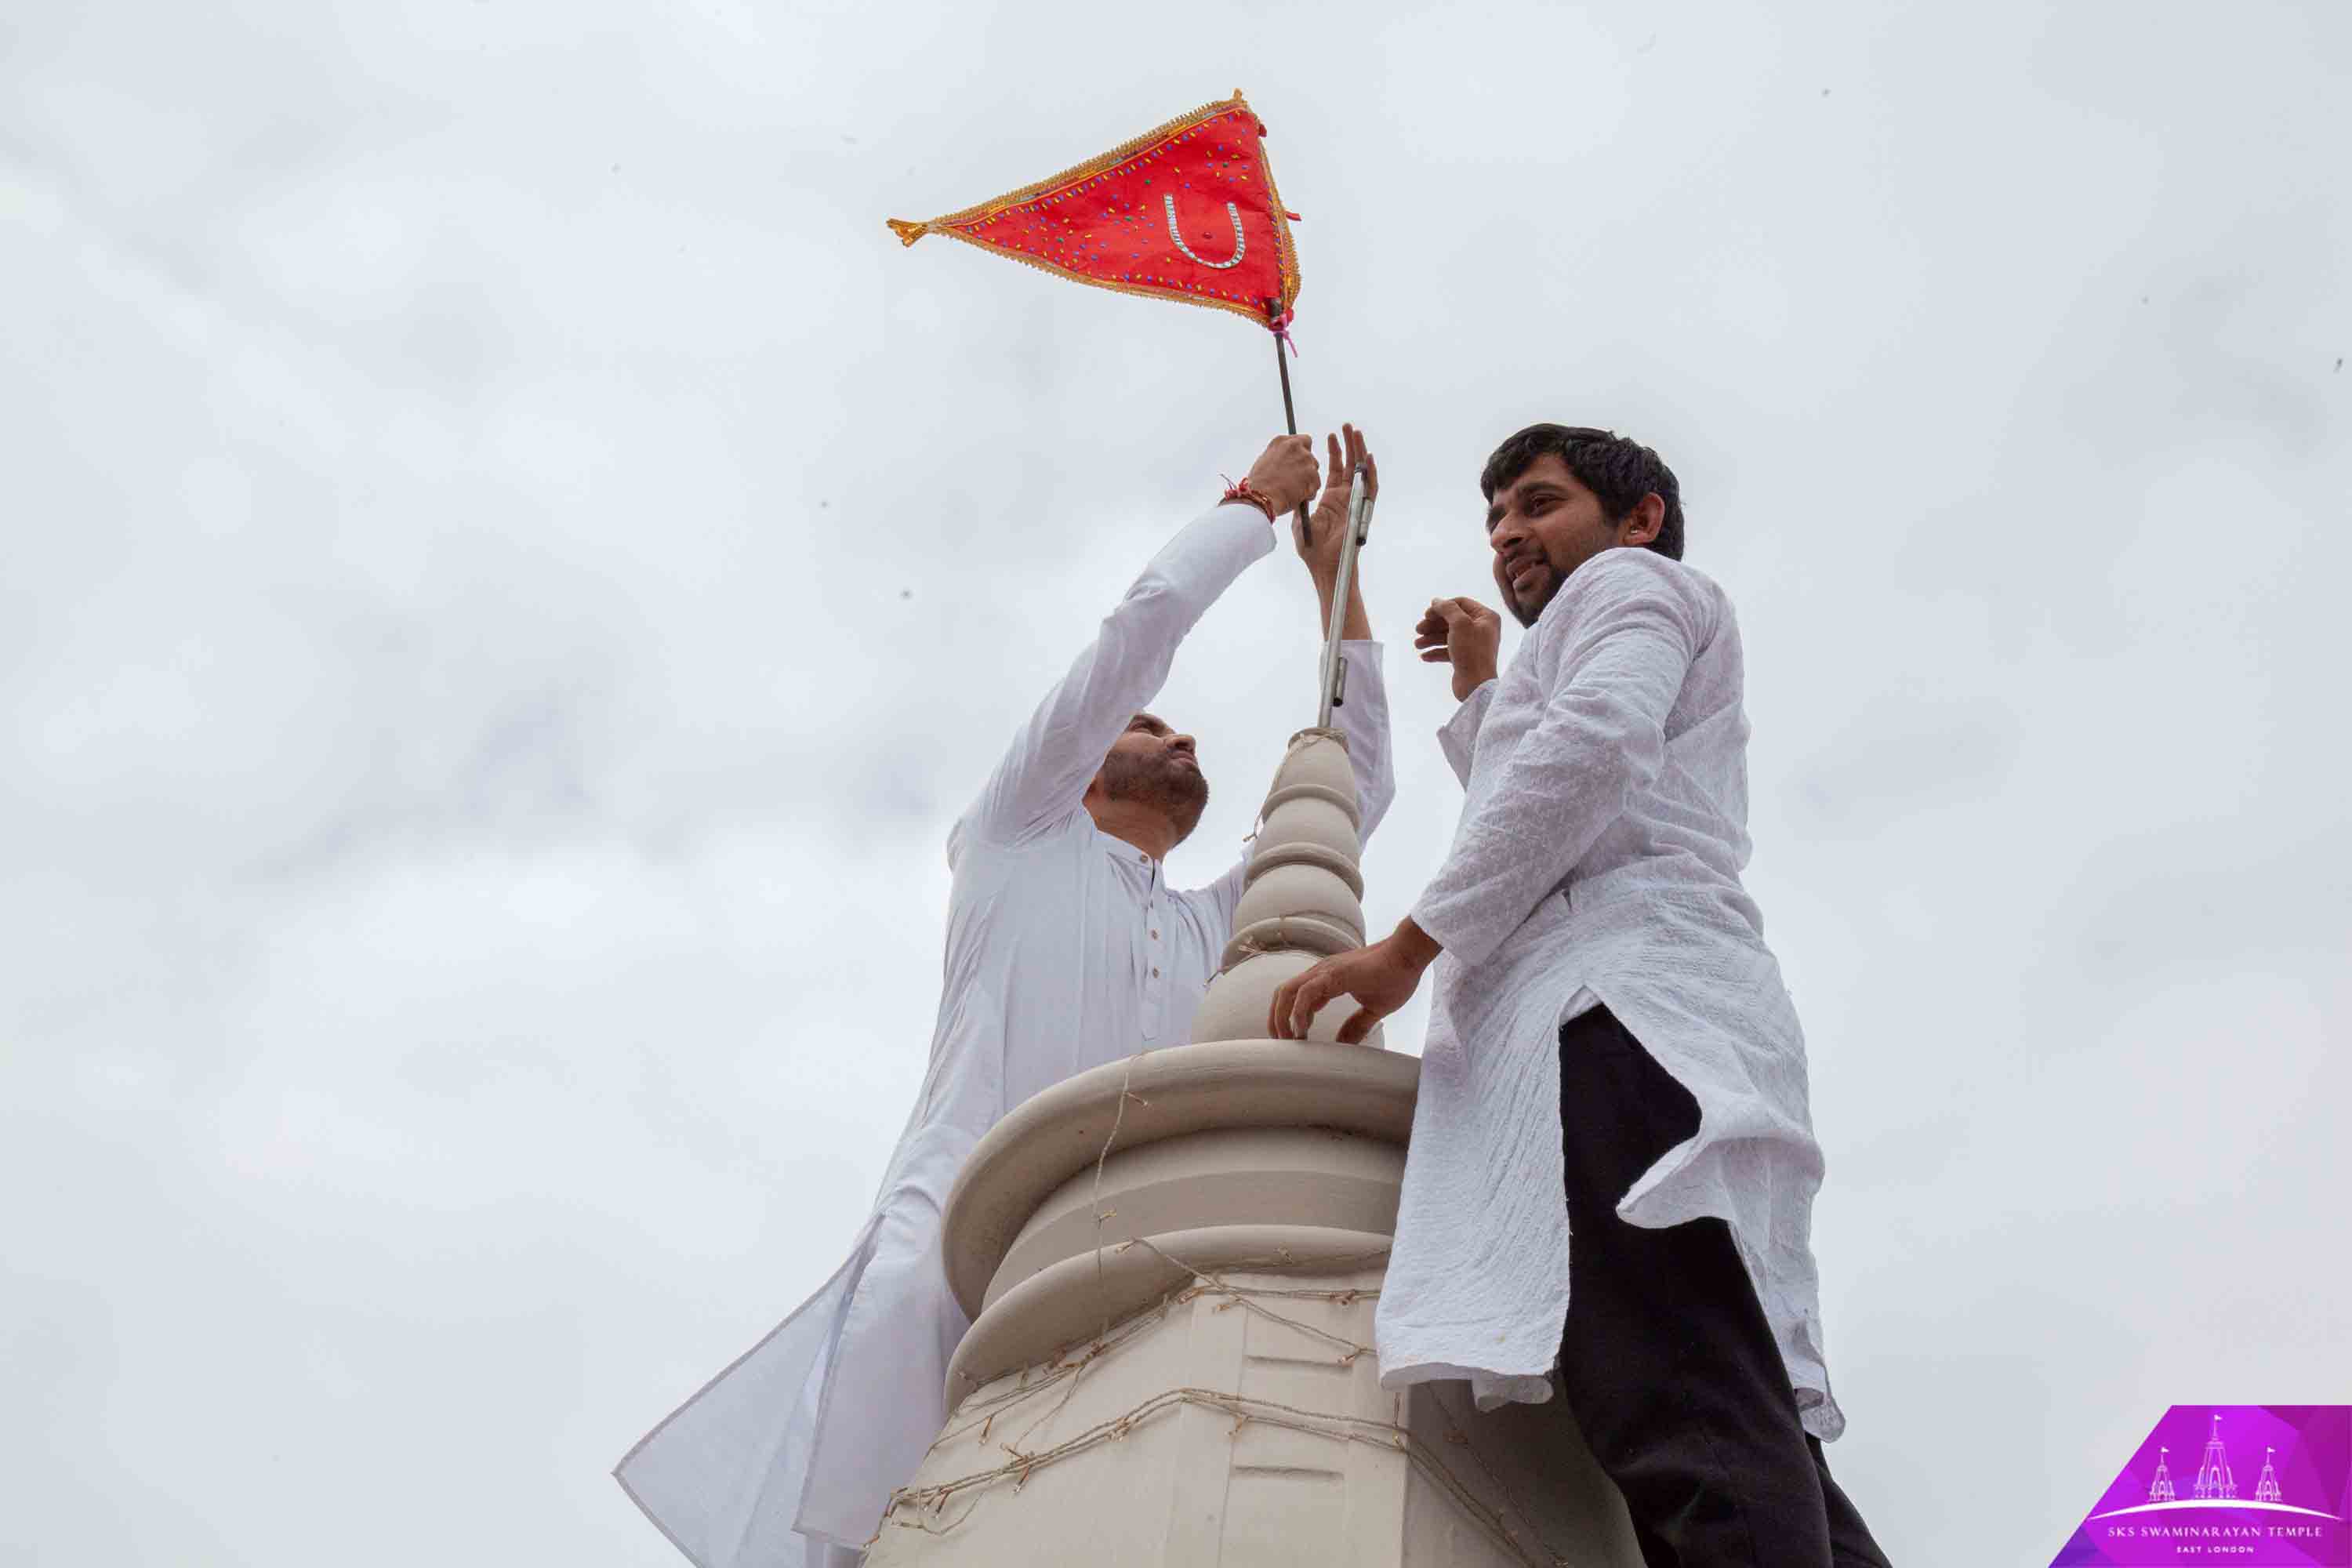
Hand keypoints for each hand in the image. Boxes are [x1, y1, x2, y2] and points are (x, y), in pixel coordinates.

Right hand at [1243, 435, 1318, 516]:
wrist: (1261, 498)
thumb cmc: (1259, 484)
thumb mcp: (1265, 460)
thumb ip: (1280, 455)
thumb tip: (1288, 459)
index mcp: (1282, 441)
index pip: (1303, 440)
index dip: (1302, 452)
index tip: (1297, 462)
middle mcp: (1296, 447)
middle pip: (1310, 457)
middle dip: (1304, 469)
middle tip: (1293, 481)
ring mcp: (1306, 460)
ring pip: (1313, 472)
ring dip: (1307, 481)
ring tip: (1291, 491)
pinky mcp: (1313, 475)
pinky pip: (1315, 485)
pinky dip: (1308, 493)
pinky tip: (1296, 497)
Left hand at [1267, 921, 1440, 1044]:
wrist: (1409, 955)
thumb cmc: (1396, 976)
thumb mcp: (1373, 1010)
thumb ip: (1356, 1026)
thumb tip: (1343, 1045)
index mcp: (1328, 980)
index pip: (1296, 998)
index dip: (1289, 1019)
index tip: (1295, 1040)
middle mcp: (1321, 973)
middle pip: (1283, 994)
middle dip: (1277, 1019)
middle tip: (1283, 1044)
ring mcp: (1325, 971)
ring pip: (1287, 992)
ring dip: (1282, 1017)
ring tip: (1289, 1039)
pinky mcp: (1334, 974)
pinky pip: (1305, 992)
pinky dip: (1298, 1011)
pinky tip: (1301, 1030)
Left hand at [1295, 423, 1375, 575]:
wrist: (1323, 564)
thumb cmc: (1312, 549)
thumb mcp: (1301, 520)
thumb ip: (1300, 502)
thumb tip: (1292, 486)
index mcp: (1330, 498)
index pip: (1334, 469)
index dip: (1333, 452)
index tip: (1328, 436)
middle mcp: (1344, 498)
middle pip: (1350, 465)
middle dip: (1348, 444)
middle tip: (1346, 426)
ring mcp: (1354, 502)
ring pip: (1361, 471)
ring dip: (1360, 452)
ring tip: (1356, 433)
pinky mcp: (1362, 510)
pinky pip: (1370, 489)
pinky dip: (1371, 473)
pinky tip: (1368, 457)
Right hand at [1414, 596, 1501, 701]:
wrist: (1476, 686)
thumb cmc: (1471, 652)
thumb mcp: (1460, 624)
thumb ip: (1447, 609)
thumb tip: (1437, 601)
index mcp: (1486, 617)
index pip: (1460, 603)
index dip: (1442, 607)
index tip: (1426, 615)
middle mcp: (1482, 629)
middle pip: (1452, 620)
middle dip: (1433, 625)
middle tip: (1418, 630)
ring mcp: (1474, 645)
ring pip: (1448, 636)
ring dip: (1431, 639)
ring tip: (1417, 645)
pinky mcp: (1466, 659)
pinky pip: (1448, 651)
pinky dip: (1436, 652)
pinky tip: (1424, 656)